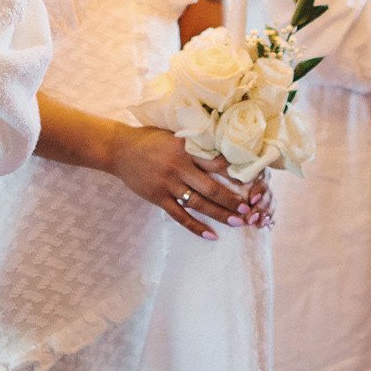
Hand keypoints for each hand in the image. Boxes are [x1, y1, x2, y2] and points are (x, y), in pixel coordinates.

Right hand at [106, 125, 253, 237]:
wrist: (119, 150)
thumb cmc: (149, 139)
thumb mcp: (173, 134)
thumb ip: (194, 141)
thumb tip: (222, 143)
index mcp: (186, 148)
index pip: (217, 162)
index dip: (235, 173)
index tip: (252, 180)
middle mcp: (179, 167)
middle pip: (212, 187)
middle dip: (232, 200)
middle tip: (249, 209)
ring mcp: (168, 184)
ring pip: (200, 204)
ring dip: (220, 214)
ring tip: (237, 222)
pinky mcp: (158, 198)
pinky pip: (180, 216)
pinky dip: (196, 227)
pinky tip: (211, 236)